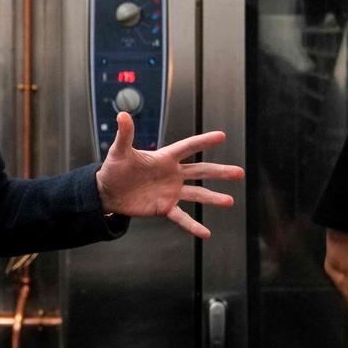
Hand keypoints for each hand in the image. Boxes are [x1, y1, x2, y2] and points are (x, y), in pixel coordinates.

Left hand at [95, 112, 244, 238]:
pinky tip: (206, 233)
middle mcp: (172, 174)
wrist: (108, 192)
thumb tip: (122, 114)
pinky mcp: (164, 207)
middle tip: (239, 172)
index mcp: (165, 158)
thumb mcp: (119, 151)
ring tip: (230, 201)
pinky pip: (182, 217)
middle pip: (201, 172)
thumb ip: (125, 134)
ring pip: (197, 194)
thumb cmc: (114, 168)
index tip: (221, 136)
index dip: (204, 142)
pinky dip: (193, 225)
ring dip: (213, 198)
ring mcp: (171, 192)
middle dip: (220, 172)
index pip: (188, 147)